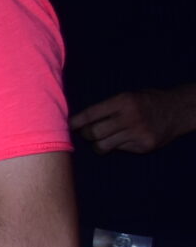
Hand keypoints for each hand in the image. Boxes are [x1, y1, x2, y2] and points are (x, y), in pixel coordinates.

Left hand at [71, 87, 195, 154]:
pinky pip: (120, 150)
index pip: (91, 114)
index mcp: (123, 101)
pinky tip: (125, 139)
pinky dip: (117, 146)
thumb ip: (107, 108)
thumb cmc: (146, 101)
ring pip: (103, 146)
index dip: (76, 122)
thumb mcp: (128, 96)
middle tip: (87, 133)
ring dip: (98, 144)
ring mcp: (138, 133)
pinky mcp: (144, 146)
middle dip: (86, 135)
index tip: (68, 126)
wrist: (178, 110)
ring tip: (103, 139)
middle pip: (94, 133)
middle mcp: (130, 117)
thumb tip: (79, 122)